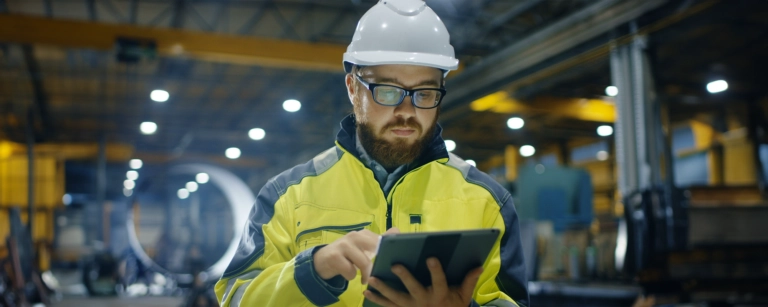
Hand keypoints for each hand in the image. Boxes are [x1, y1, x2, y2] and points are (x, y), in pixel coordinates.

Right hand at [313, 227, 399, 283]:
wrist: (323, 260)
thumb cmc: (347, 254)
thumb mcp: (363, 247)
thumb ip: (379, 241)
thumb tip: (397, 230)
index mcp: (363, 234)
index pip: (382, 240)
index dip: (389, 249)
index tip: (392, 258)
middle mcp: (354, 236)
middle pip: (376, 249)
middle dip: (378, 262)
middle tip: (377, 271)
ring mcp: (343, 245)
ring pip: (364, 263)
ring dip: (365, 274)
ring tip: (363, 279)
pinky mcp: (334, 256)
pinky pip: (350, 272)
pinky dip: (350, 276)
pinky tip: (347, 274)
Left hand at [364, 257, 482, 306]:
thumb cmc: (453, 306)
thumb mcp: (463, 296)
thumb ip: (469, 280)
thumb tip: (478, 266)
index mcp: (440, 295)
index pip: (439, 281)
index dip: (435, 270)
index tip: (431, 258)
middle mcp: (425, 301)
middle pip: (413, 289)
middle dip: (404, 277)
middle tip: (395, 265)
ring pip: (396, 298)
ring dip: (383, 289)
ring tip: (373, 278)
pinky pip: (388, 306)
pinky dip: (377, 299)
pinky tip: (367, 292)